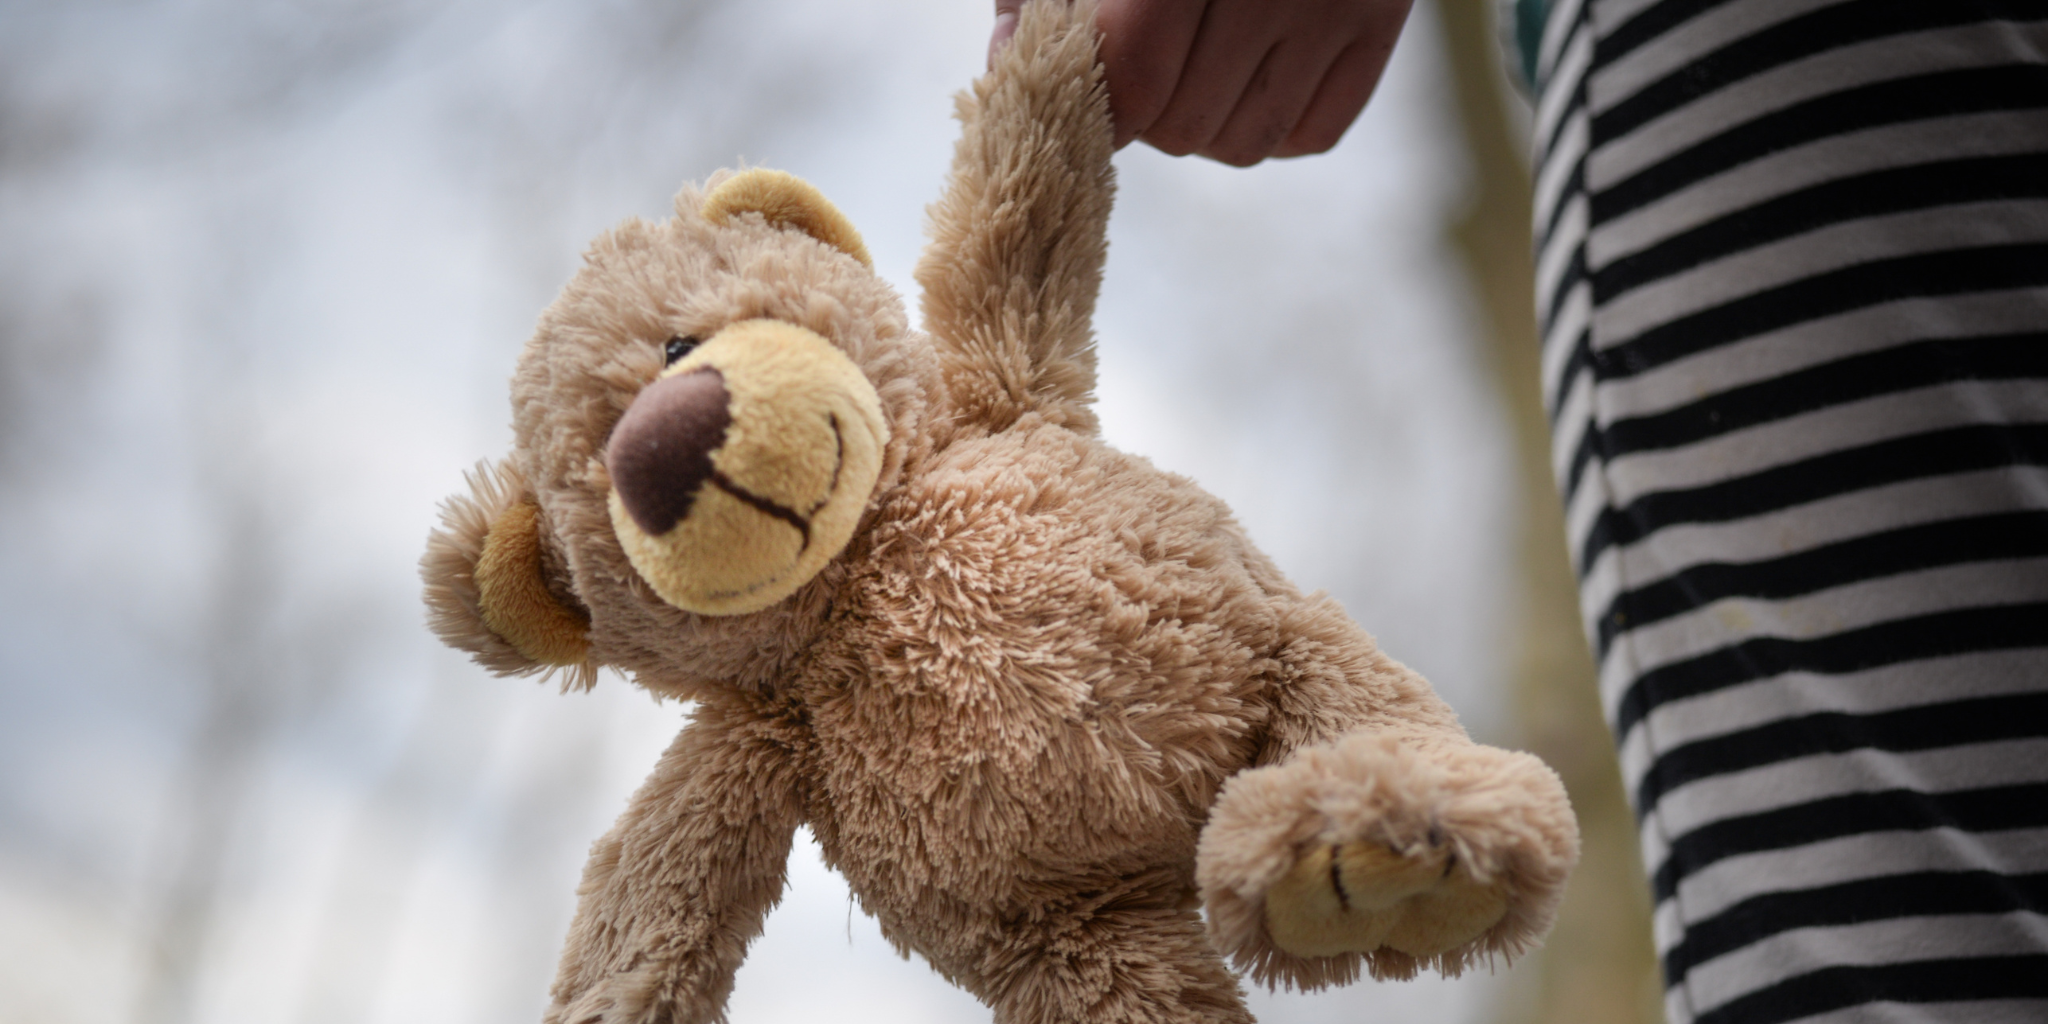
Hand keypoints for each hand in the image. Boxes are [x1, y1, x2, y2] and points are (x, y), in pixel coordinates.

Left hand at [991, 0, 1413, 165]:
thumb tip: (1008, 71)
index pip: (1135, 76)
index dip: (1101, 105)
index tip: (1089, 94)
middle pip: (1185, 124)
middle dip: (1149, 116)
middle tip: (1144, 74)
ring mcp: (1335, 3)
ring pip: (1247, 143)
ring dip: (1205, 128)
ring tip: (1193, 71)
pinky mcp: (1381, 24)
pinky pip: (1310, 135)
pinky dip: (1271, 126)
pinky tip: (1248, 75)